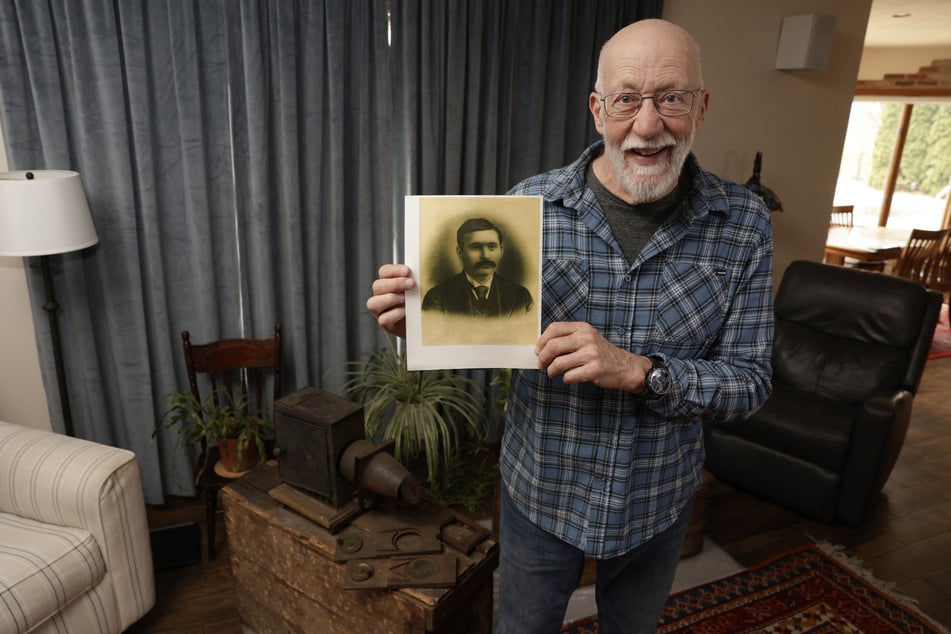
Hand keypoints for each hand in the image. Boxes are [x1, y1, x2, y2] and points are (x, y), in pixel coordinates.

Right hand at [367, 264, 415, 338]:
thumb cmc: (421, 303)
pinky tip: (405, 312)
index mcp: (388, 284)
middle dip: (395, 283)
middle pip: (377, 285)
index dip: (394, 270)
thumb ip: (416, 280)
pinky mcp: (386, 325)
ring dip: (391, 299)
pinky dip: (395, 314)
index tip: (408, 271)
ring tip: (406, 299)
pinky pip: (383, 319)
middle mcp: (381, 296)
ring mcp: (381, 312)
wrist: (425, 323)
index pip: (384, 272)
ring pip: (373, 303)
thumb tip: (421, 272)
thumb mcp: (420, 289)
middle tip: (412, 284)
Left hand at [535, 322, 649, 391]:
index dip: (541, 341)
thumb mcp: (587, 338)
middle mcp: (587, 338)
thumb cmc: (601, 353)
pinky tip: (569, 378)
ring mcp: (591, 354)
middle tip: (541, 365)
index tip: (538, 350)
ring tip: (552, 373)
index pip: (554, 328)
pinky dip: (565, 379)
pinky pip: (569, 376)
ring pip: (558, 363)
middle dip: (542, 358)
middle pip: (553, 346)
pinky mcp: (594, 370)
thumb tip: (541, 347)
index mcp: (583, 328)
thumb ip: (568, 338)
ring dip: (551, 371)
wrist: (626, 367)